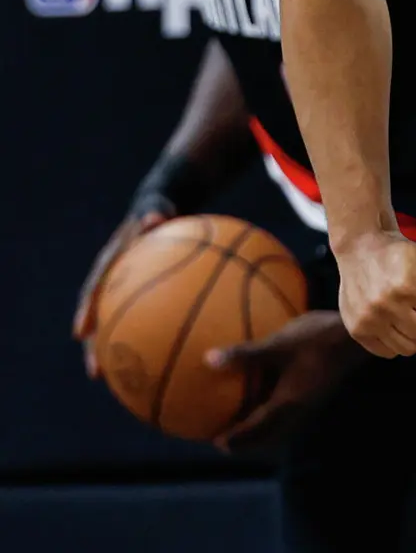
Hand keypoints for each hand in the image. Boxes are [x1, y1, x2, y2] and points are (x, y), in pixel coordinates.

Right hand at [72, 208, 170, 377]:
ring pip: (116, 327)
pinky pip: (140, 323)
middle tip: (95, 372)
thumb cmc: (157, 209)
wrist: (159, 210)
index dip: (86, 310)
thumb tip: (154, 219)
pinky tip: (163, 364)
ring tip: (120, 381)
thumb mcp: (155, 206)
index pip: (94, 287)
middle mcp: (111, 282)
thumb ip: (153, 212)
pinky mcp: (138, 299)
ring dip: (115, 352)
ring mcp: (123, 292)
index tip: (80, 332)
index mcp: (109, 262)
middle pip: (98, 318)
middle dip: (94, 347)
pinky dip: (147, 341)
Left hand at [207, 311, 362, 453]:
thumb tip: (209, 360)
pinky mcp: (315, 394)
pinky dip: (273, 414)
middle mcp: (298, 411)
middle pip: (268, 436)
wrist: (355, 338)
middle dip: (247, 441)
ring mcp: (309, 404)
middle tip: (226, 439)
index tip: (216, 443)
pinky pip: (289, 413)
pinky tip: (269, 395)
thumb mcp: (277, 345)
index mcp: (286, 405)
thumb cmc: (316, 340)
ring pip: (280, 426)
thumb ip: (245, 354)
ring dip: (261, 428)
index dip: (236, 439)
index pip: (256, 431)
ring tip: (245, 421)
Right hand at [336, 231, 415, 358]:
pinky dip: (392, 340)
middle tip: (414, 300)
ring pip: (409, 348)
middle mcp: (386, 303)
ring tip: (402, 311)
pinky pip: (388, 353)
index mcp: (408, 283)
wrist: (360, 248)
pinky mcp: (357, 330)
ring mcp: (369, 319)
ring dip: (410, 331)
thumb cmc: (403, 254)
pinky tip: (389, 320)